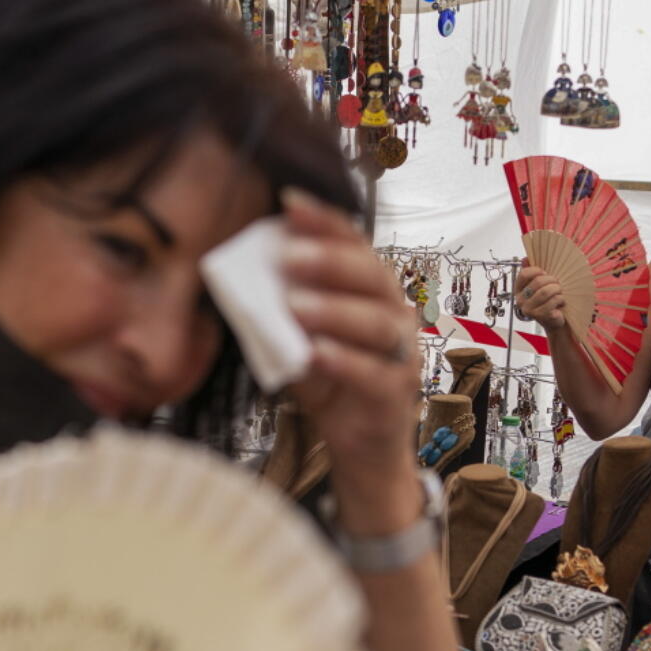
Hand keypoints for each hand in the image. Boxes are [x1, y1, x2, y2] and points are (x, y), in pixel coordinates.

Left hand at [282, 190, 420, 532]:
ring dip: (335, 311)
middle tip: (289, 256)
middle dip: (330, 262)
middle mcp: (394, 314)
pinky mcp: (397, 394)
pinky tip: (315, 353)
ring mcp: (401, 354)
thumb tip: (248, 274)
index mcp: (371, 290)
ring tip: (295, 306)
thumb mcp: (299, 339)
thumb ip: (283, 310)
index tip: (289, 202)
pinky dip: (344, 361)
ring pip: (378, 324)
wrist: (361, 447)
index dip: (326, 221)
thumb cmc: (331, 382)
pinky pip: (375, 373)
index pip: (354, 244)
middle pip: (372, 277)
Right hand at [515, 261, 566, 332]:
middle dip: (552, 280)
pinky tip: (560, 301)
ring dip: (557, 289)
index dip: (537, 270)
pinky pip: (553, 301)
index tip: (545, 273)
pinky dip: (560, 299)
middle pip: (537, 282)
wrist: (553, 321)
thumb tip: (525, 259)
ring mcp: (529, 309)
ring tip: (559, 292)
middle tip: (557, 283)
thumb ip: (531, 272)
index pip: (524, 274)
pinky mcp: (540, 316)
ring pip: (546, 291)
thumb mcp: (538, 285)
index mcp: (518, 290)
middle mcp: (520, 300)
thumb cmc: (546, 301)